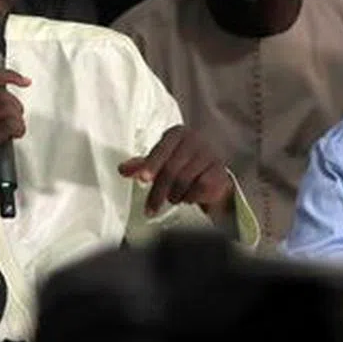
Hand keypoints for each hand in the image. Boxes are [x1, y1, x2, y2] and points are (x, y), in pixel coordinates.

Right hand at [0, 69, 30, 227]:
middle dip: (16, 105)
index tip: (23, 80)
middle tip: (17, 119)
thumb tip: (2, 100)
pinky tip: (15, 135)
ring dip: (18, 119)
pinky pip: (8, 125)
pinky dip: (18, 128)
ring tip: (15, 130)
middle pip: (0, 93)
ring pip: (6, 108)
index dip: (8, 75)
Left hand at [118, 126, 233, 218]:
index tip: (142, 179)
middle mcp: (194, 140)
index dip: (151, 165)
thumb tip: (122, 170)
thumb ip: (141, 165)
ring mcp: (209, 154)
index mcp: (177, 134)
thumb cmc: (183, 162)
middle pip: (171, 169)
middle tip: (150, 208)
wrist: (214, 169)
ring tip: (172, 198)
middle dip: (158, 191)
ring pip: (184, 181)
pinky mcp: (220, 171)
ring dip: (175, 195)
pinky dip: (191, 197)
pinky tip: (189, 197)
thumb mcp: (161, 160)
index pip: (162, 149)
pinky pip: (200, 188)